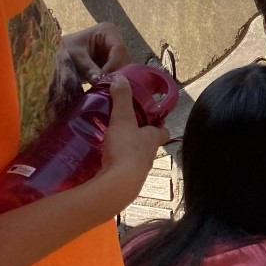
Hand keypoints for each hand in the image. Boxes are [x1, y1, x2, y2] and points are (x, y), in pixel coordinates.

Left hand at [61, 22, 129, 83]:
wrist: (54, 56)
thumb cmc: (63, 51)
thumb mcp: (74, 58)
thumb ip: (88, 68)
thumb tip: (100, 81)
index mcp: (108, 30)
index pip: (119, 48)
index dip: (113, 64)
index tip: (103, 79)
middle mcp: (114, 39)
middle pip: (123, 58)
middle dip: (116, 73)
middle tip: (106, 87)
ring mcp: (113, 51)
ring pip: (122, 67)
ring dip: (114, 78)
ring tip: (104, 89)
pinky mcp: (111, 62)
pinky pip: (117, 72)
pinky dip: (111, 81)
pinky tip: (104, 89)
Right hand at [97, 74, 167, 206]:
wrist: (117, 186)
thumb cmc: (125, 149)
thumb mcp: (122, 118)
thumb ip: (121, 99)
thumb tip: (121, 78)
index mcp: (153, 139)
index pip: (163, 131)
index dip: (159, 125)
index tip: (153, 120)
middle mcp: (149, 156)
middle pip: (148, 146)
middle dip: (139, 139)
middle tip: (125, 131)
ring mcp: (138, 173)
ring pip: (135, 161)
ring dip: (127, 154)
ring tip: (111, 146)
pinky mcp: (125, 185)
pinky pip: (121, 174)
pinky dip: (115, 168)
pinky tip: (103, 165)